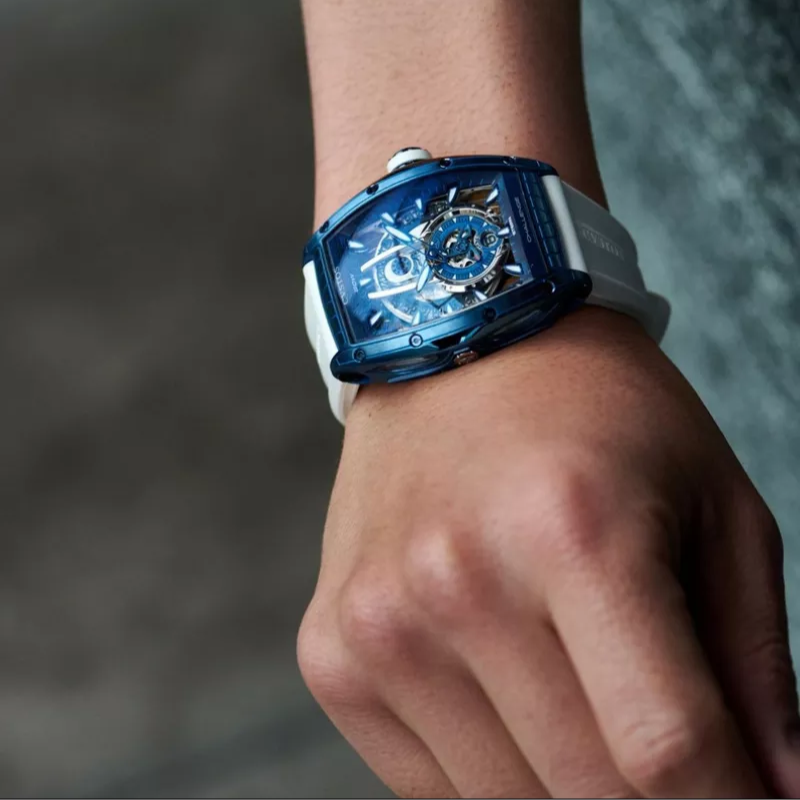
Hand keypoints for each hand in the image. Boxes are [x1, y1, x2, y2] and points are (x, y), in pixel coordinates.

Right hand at [298, 308, 799, 797]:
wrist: (456, 350)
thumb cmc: (598, 414)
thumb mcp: (713, 506)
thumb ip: (753, 669)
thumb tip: (776, 796)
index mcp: (572, 530)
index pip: (667, 747)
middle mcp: (457, 581)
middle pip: (587, 793)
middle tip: (667, 759)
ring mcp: (381, 624)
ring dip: (566, 788)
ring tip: (581, 705)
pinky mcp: (331, 652)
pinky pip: (424, 786)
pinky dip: (489, 772)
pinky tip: (505, 696)